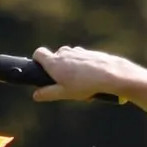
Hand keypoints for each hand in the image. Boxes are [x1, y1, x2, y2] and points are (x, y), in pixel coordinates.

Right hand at [29, 45, 146, 102]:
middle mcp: (64, 53)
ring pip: (70, 59)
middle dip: (58, 69)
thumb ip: (48, 93)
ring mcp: (78, 51)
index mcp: (54, 62)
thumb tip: (35, 95)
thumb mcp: (64, 93)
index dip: (38, 60)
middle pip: (56, 57)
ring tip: (82, 86)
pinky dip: (84, 68)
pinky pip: (83, 60)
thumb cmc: (85, 85)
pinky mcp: (90, 53)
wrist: (111, 75)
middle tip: (65, 84)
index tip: (41, 69)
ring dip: (72, 69)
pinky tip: (93, 81)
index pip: (39, 53)